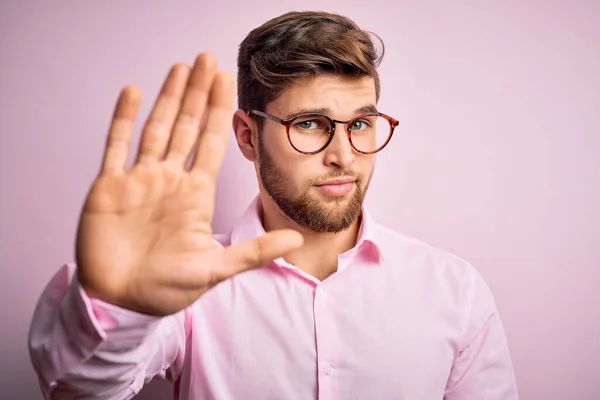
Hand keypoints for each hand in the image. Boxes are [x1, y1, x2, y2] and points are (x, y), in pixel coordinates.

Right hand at [75, 54, 302, 315]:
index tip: (228, 83)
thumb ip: (254, 253)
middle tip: (207, 59)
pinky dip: (122, 119)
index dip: (220, 112)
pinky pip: (115, 145)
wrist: (121, 302)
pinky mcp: (109, 186)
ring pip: (156, 128)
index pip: (211, 143)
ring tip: (180, 68)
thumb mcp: (215, 270)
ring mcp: (139, 180)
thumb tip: (296, 241)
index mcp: (195, 194)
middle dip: (198, 93)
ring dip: (168, 98)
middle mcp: (169, 180)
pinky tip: (134, 92)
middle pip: (187, 127)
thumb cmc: (166, 289)